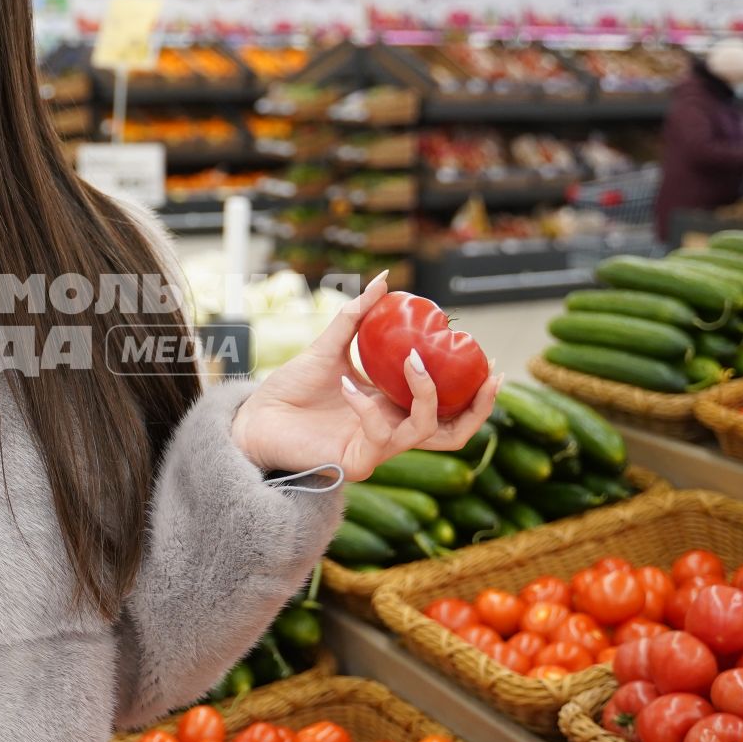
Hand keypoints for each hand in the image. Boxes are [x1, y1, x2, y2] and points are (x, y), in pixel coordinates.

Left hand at [231, 274, 500, 481]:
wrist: (254, 418)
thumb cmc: (289, 388)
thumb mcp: (328, 347)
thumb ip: (356, 317)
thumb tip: (385, 280)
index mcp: (393, 406)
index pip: (447, 407)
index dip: (476, 392)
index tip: (488, 358)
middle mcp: (392, 430)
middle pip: (455, 433)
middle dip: (479, 407)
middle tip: (488, 376)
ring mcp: (378, 448)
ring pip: (429, 433)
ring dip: (427, 394)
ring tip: (412, 360)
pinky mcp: (358, 461)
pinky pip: (379, 435)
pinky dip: (367, 407)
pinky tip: (346, 385)